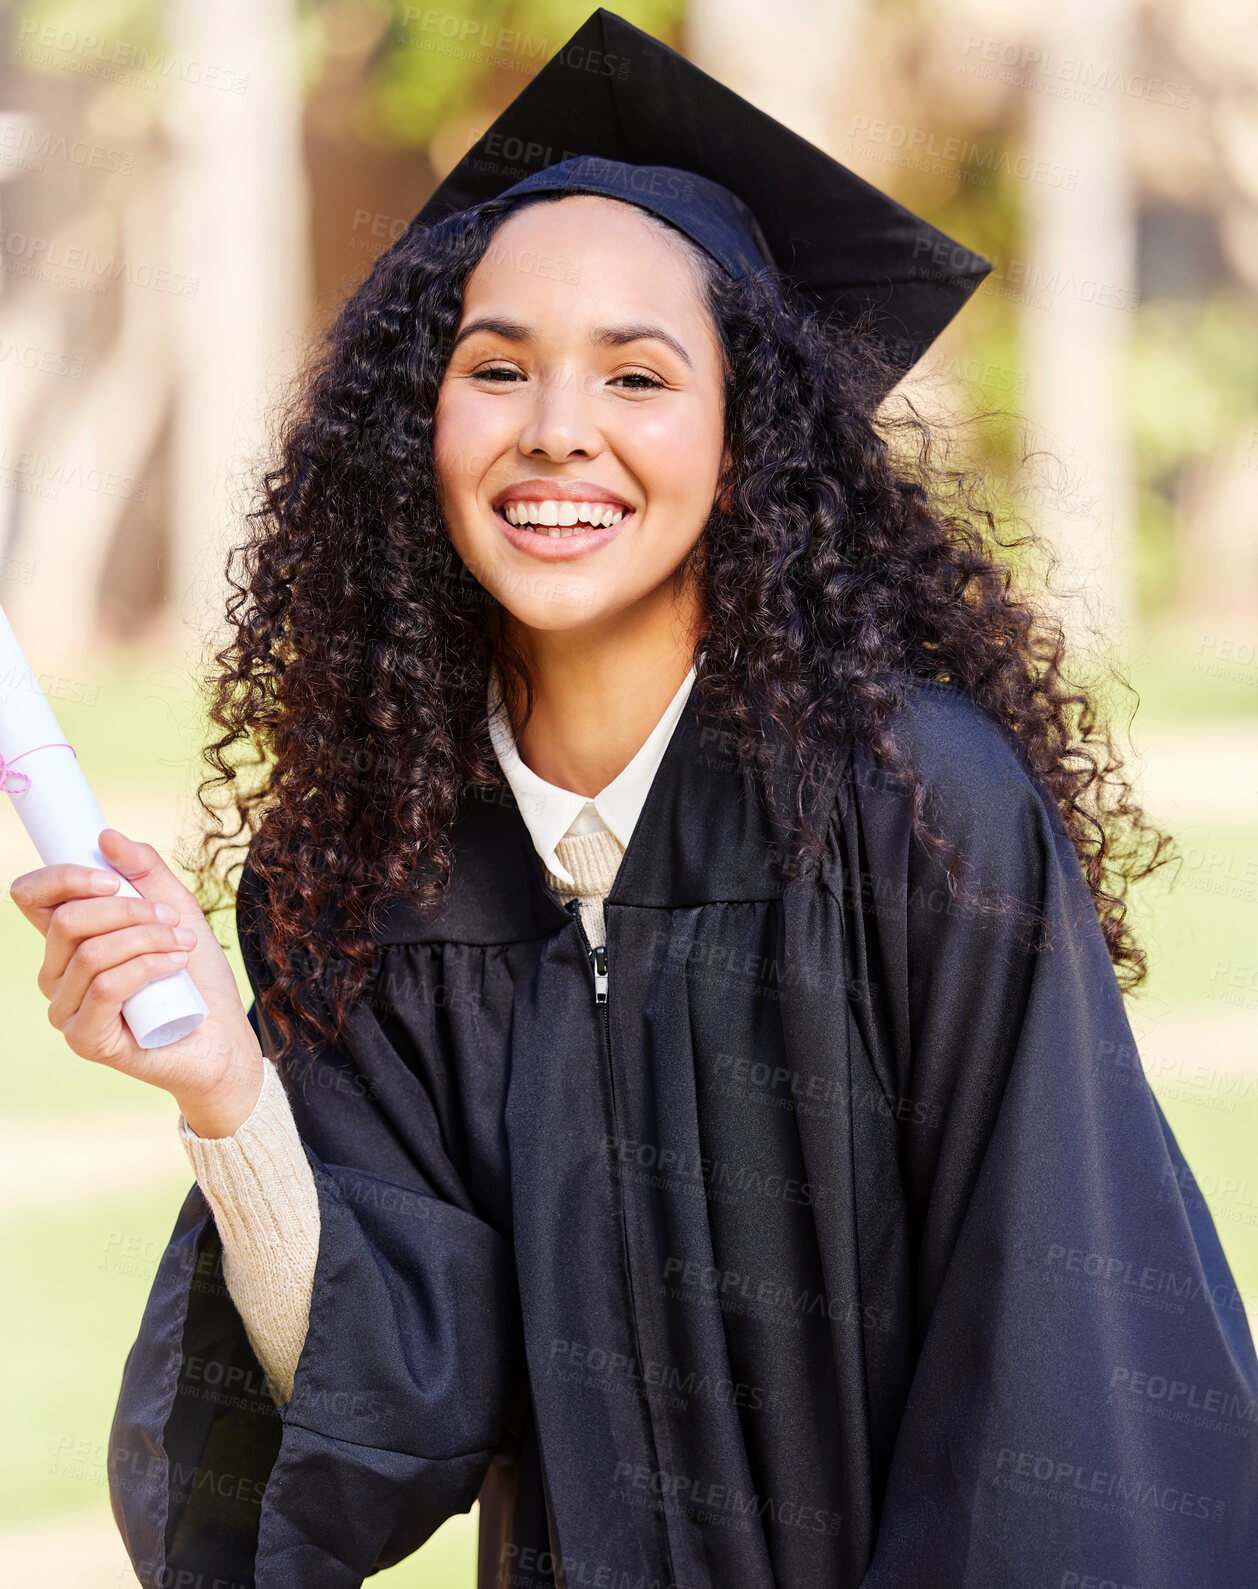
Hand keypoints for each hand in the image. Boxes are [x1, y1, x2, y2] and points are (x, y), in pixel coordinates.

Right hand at [9, 827, 264, 1136]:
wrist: (222, 1038)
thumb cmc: (194, 976)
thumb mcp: (177, 909)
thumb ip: (145, 871)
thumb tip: (106, 836)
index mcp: (66, 941)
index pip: (31, 897)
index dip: (62, 877)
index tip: (113, 878)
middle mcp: (56, 975)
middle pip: (67, 921)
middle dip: (129, 910)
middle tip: (171, 919)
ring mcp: (66, 1010)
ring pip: (91, 954)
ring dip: (146, 938)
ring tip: (183, 944)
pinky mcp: (86, 1039)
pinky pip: (106, 988)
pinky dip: (146, 967)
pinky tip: (175, 964)